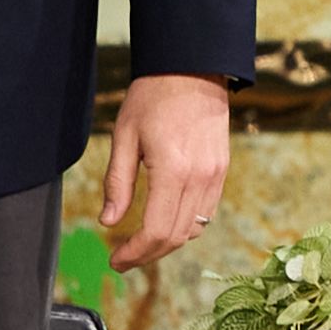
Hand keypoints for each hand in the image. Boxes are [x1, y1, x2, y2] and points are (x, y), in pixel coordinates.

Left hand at [101, 73, 232, 270]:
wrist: (193, 69)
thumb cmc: (153, 98)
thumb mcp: (125, 137)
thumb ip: (117, 183)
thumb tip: (108, 222)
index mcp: (172, 170)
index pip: (155, 231)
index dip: (134, 253)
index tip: (115, 260)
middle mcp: (199, 178)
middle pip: (176, 237)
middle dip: (148, 255)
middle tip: (123, 259)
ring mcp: (215, 175)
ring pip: (194, 229)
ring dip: (167, 243)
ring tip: (141, 242)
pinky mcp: (221, 170)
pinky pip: (206, 212)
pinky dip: (185, 226)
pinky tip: (164, 221)